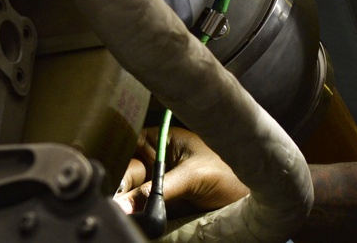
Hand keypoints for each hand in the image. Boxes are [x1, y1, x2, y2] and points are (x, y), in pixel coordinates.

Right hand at [115, 126, 249, 215]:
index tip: (108, 179)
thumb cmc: (230, 174)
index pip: (127, 144)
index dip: (116, 160)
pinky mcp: (160, 204)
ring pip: (129, 193)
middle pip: (124, 172)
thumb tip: (122, 204)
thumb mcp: (194, 176)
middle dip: (119, 187)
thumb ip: (158, 189)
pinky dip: (135, 214)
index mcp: (162, 140)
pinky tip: (133, 217)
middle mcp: (155, 160)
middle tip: (116, 202)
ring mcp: (157, 183)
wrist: (248, 200)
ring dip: (125, 203)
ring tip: (124, 210)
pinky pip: (140, 209)